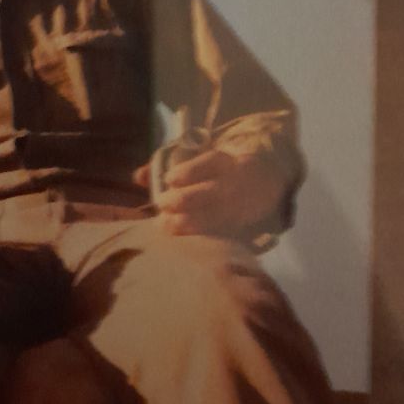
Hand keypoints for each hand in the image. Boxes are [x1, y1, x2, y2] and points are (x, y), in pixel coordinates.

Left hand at [135, 149, 284, 235]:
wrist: (265, 181)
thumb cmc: (220, 171)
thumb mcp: (203, 161)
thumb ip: (170, 168)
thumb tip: (138, 177)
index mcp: (229, 161)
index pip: (211, 163)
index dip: (190, 171)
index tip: (170, 179)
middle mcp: (238, 183)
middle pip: (213, 192)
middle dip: (185, 200)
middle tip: (162, 204)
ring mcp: (244, 206)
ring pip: (219, 216)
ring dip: (190, 223)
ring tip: (167, 225)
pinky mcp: (246, 226)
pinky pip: (225, 235)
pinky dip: (205, 238)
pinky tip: (186, 242)